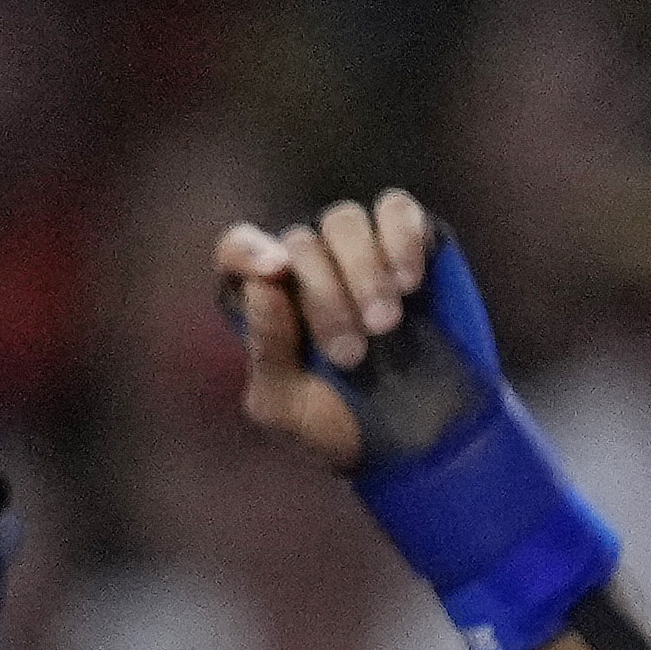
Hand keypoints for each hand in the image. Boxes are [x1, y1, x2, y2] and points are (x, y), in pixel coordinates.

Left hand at [214, 188, 442, 471]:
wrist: (414, 440)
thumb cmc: (336, 423)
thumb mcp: (285, 406)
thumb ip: (266, 350)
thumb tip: (263, 286)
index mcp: (264, 300)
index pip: (236, 250)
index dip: (249, 252)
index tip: (276, 273)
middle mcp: (306, 265)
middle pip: (298, 243)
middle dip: (325, 297)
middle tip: (351, 355)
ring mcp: (357, 249)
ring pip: (344, 221)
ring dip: (363, 271)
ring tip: (385, 324)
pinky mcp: (411, 242)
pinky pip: (397, 209)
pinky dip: (401, 238)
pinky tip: (409, 283)